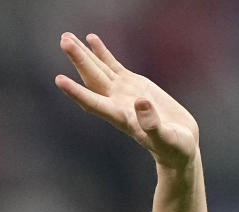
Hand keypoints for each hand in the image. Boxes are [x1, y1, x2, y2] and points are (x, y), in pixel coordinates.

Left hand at [55, 33, 198, 169]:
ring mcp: (122, 92)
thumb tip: (141, 102)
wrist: (179, 144)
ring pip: (99, 69)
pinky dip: (101, 53)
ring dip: (83, 54)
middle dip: (79, 60)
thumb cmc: (173, 147)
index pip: (93, 103)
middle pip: (92, 79)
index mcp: (121, 117)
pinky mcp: (133, 84)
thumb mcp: (166, 139)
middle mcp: (116, 103)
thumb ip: (152, 123)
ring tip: (67, 37)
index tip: (59, 80)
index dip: (77, 92)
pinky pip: (112, 65)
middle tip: (64, 40)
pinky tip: (91, 39)